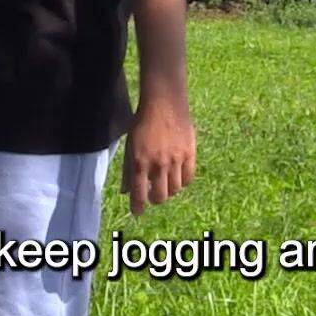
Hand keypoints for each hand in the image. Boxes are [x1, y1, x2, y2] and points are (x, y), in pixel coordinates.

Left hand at [120, 96, 195, 215]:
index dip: (138, 208)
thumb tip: (125, 192)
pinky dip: (183, 182)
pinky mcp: (189, 153)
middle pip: (160, 196)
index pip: (139, 195)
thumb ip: (128, 170)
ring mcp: (175, 159)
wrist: (164, 102)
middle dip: (155, 199)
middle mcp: (158, 164)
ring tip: (165, 183)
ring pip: (175, 189)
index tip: (137, 212)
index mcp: (140, 162)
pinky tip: (177, 177)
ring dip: (169, 190)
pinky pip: (189, 178)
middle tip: (153, 194)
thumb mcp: (130, 146)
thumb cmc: (143, 122)